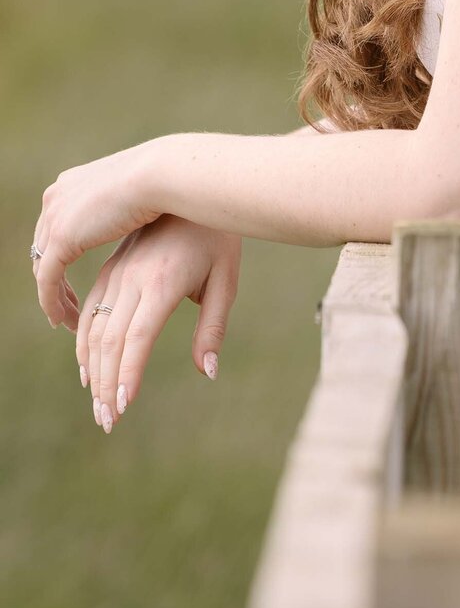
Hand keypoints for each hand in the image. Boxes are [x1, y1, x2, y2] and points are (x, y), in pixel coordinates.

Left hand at [33, 139, 163, 326]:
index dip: (62, 255)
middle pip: (45, 247)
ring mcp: (56, 216)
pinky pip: (47, 279)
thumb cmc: (166, 181)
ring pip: (43, 267)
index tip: (75, 279)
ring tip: (69, 320)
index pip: (56, 226)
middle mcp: (56, 197)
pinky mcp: (61, 236)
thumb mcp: (136, 192)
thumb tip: (135, 214)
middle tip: (68, 306)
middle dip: (54, 278)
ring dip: (54, 296)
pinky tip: (64, 320)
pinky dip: (52, 302)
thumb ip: (124, 205)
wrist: (162, 173)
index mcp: (71, 183)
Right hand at [76, 216, 241, 433]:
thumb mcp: (226, 279)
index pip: (138, 338)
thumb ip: (213, 327)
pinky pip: (90, 307)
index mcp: (162, 282)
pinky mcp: (112, 266)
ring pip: (93, 326)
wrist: (193, 186)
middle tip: (107, 421)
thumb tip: (206, 371)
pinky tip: (88, 364)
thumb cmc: (217, 237)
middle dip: (106, 384)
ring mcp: (118, 270)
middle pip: (109, 340)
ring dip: (92, 367)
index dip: (127, 374)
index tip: (122, 407)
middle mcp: (134, 277)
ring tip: (98, 402)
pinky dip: (84, 339)